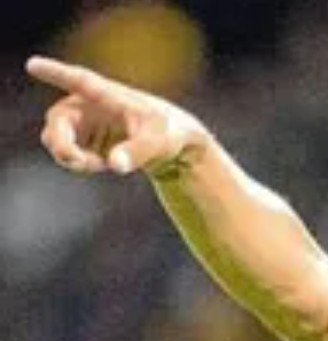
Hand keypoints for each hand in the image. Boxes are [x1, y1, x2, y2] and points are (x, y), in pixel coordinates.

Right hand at [26, 56, 207, 175]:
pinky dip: (78, 162)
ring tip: (96, 164)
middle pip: (58, 120)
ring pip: (55, 137)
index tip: (33, 64)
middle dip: (62, 143)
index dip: (56, 73)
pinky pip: (67, 152)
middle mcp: (90, 104)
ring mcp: (84, 121)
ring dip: (69, 155)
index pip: (80, 81)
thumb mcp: (158, 143)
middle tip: (77, 161)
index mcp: (109, 96)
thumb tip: (115, 164)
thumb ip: (136, 153)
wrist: (170, 144)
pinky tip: (98, 163)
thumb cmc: (167, 132)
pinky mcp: (83, 138)